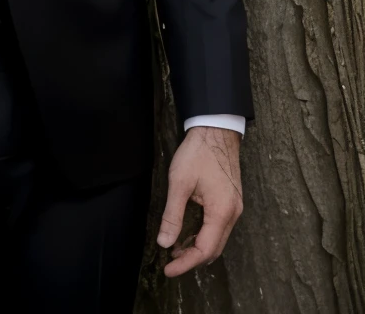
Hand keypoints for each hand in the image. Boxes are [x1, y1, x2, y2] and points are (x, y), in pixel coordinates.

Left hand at [157, 126, 242, 276]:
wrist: (216, 129)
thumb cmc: (198, 153)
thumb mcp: (180, 182)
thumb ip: (172, 214)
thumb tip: (165, 242)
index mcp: (222, 212)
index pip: (204, 250)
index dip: (186, 263)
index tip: (168, 270)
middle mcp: (233, 214)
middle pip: (214, 249)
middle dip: (192, 259)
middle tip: (170, 262)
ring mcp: (235, 208)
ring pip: (217, 239)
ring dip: (198, 248)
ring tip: (176, 250)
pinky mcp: (232, 201)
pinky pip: (219, 227)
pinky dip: (204, 236)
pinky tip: (189, 233)